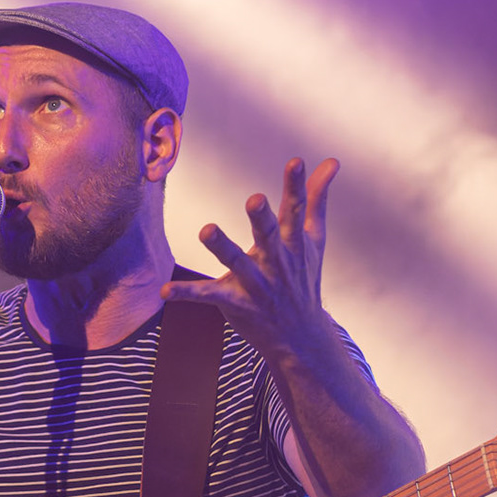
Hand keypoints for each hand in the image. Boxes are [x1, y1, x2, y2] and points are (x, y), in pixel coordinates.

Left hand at [160, 157, 341, 360]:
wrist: (300, 336)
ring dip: (222, 246)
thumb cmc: (303, 277)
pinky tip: (165, 291)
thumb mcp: (313, 238)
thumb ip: (316, 198)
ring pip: (237, 262)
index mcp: (293, 242)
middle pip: (269, 236)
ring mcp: (255, 283)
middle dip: (263, 219)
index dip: (296, 186)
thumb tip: (332, 161)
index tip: (296, 162)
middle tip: (255, 200)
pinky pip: (208, 296)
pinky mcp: (235, 302)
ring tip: (206, 230)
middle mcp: (276, 261)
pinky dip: (186, 293)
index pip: (295, 210)